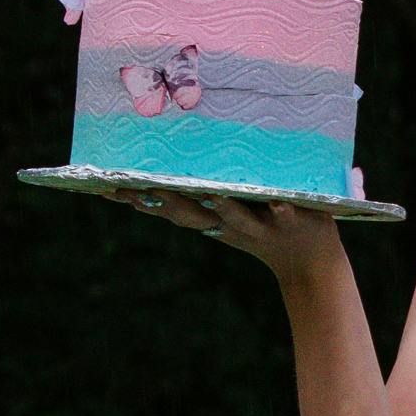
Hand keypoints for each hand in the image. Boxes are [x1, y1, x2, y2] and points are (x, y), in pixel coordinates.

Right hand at [114, 186, 334, 285]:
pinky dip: (282, 208)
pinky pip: (286, 214)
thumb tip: (175, 153)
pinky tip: (279, 201)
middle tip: (140, 187)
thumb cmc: (263, 225)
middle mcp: (229, 223)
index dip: (137, 199)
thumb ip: (204, 187)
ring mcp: (260, 224)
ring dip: (224, 207)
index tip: (106, 186)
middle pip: (192, 214)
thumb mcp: (229, 210)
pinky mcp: (292, 221)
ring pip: (237, 216)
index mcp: (210, 218)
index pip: (167, 208)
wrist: (309, 262)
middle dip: (167, 201)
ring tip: (212, 193)